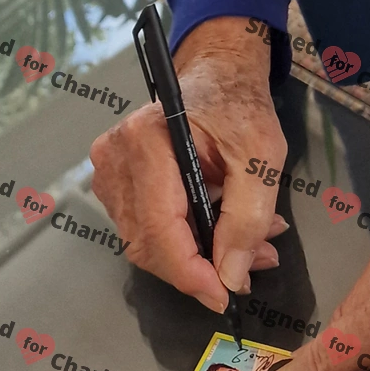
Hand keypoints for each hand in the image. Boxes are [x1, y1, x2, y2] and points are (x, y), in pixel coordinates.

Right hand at [89, 16, 288, 311]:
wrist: (218, 74)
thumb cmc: (239, 106)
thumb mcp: (261, 156)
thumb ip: (248, 218)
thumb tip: (231, 276)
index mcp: (148, 140)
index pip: (158, 227)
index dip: (190, 272)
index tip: (223, 296)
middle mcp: (115, 156)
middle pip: (148, 242)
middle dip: (199, 266)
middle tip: (251, 266)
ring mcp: (108, 169)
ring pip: (145, 241)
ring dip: (195, 254)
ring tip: (247, 244)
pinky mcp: (114, 180)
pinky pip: (143, 228)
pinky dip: (182, 239)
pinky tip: (220, 228)